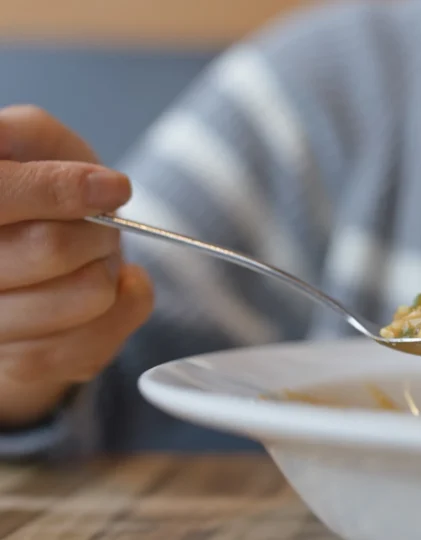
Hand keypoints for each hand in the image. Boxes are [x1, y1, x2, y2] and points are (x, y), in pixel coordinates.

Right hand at [0, 105, 153, 428]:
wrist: (27, 249)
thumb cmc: (29, 184)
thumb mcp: (27, 140)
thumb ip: (34, 137)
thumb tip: (97, 185)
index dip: (61, 191)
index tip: (113, 187)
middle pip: (49, 248)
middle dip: (97, 230)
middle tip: (100, 224)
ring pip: (82, 296)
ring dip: (108, 269)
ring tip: (92, 257)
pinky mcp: (14, 366)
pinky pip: (91, 344)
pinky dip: (121, 309)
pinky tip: (111, 290)